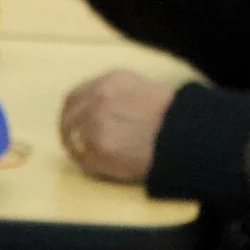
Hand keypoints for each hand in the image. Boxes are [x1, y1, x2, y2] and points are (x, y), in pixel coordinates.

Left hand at [58, 70, 175, 183]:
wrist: (181, 136)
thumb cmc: (169, 116)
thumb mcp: (140, 89)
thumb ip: (114, 96)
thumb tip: (95, 109)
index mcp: (108, 82)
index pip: (75, 97)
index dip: (71, 113)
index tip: (72, 124)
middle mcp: (96, 100)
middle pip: (68, 119)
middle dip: (69, 134)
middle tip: (75, 146)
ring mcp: (93, 126)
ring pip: (74, 142)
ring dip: (81, 151)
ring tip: (97, 158)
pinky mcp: (96, 151)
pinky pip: (85, 162)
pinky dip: (92, 166)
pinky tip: (108, 166)